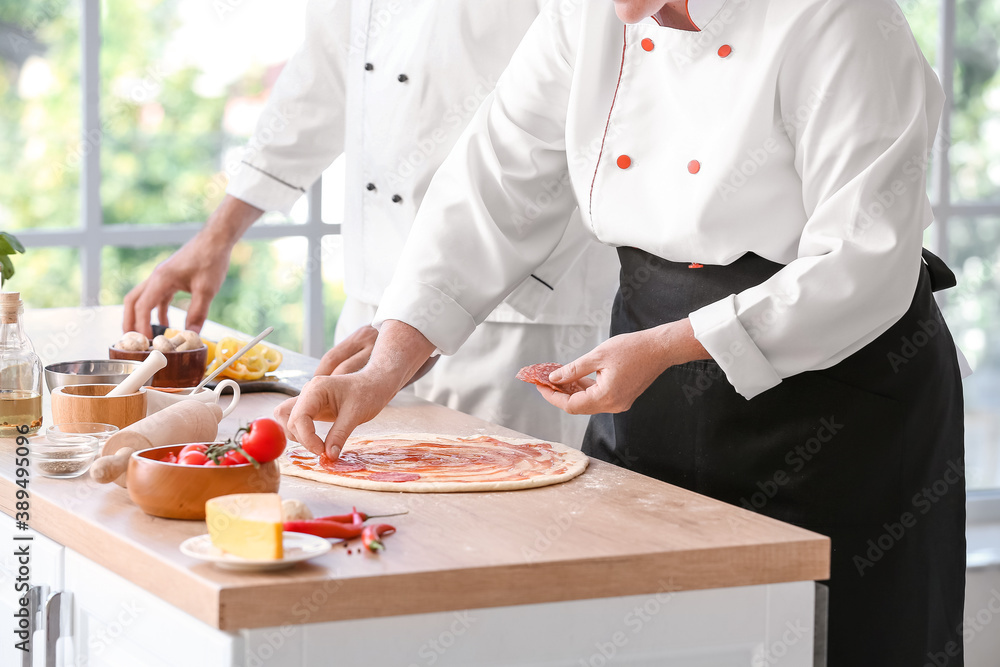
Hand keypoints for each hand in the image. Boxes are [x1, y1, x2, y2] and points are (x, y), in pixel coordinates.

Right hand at [122, 239, 229, 337]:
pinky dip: (158, 311)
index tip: (146, 342)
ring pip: (143, 299)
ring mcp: (162, 277)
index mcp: (161, 279)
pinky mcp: (170, 278)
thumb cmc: (210, 259)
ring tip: (146, 336)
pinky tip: (165, 324)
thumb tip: (192, 335)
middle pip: (132, 301)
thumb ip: (198, 313)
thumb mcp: (207, 289)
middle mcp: (156, 277)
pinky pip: (158, 297)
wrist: (216, 239)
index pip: (142, 306)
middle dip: (130, 322)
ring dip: (141, 317)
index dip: (141, 326)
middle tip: (132, 341)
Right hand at [274, 320, 435, 458]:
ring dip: (297, 436)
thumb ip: (339, 435)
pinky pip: (296, 420)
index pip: (298, 417)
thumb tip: (329, 456)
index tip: (322, 451)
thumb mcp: (355, 415)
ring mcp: (308, 399)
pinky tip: (316, 441)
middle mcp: (308, 392)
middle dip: (302, 438)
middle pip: (289, 420)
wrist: (375, 383)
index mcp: (316, 389)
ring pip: (287, 419)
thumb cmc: (368, 393)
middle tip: (322, 450)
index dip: (307, 438)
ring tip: (318, 445)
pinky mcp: (311, 406)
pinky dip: (301, 433)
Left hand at [539, 319, 708, 414]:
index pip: (571, 405)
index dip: (552, 397)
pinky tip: (576, 378)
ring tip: (558, 377)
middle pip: (578, 406)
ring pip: (588, 402)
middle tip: (544, 381)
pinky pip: (598, 397)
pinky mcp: (623, 397)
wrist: (661, 348)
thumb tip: (554, 379)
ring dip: (572, 391)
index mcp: (606, 397)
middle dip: (560, 394)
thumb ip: (574, 370)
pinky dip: (586, 389)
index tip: (539, 386)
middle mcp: (613, 405)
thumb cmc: (633, 349)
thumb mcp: (597, 356)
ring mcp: (619, 403)